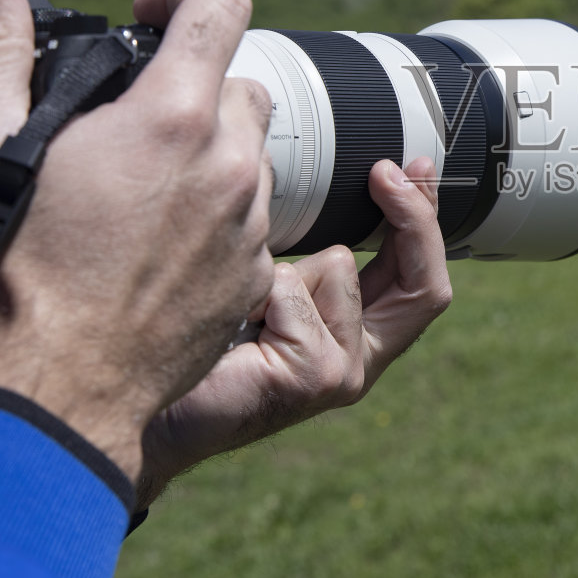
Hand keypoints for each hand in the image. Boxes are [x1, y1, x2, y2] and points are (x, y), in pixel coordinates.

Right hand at [0, 0, 275, 480]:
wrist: (53, 389)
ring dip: (207, 156)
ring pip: (250, 156)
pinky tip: (156, 244)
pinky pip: (252, 222)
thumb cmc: (7, 267)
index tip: (149, 18)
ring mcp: (250, 224)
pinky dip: (216, 217)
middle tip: (129, 125)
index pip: (222, 6)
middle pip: (238, 85)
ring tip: (136, 192)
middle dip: (190, 89)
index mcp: (172, 118)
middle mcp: (229, 164)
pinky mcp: (255, 276)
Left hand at [135, 156, 453, 505]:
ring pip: (339, 266)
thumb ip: (315, 260)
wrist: (152, 411)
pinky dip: (254, 291)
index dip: (425, 220)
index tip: (412, 166)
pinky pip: (292, 287)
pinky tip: (230, 325)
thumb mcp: (276, 290)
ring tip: (241, 308)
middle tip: (384, 172)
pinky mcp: (315, 374)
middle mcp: (363, 362)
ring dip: (281, 268)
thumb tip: (333, 188)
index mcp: (361, 341)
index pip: (422, 280)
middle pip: (425, 285)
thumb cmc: (204, 343)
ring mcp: (344, 373)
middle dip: (412, 215)